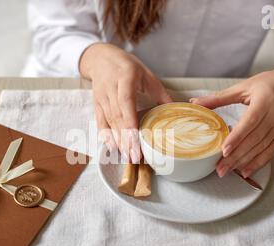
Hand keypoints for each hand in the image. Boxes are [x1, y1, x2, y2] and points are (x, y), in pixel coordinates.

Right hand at [79, 43, 171, 162]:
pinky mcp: (96, 104)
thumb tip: (177, 110)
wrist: (100, 59)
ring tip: (128, 156)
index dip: (131, 123)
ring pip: (110, 122)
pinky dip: (106, 136)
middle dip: (126, 139)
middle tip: (135, 157)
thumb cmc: (126, 66)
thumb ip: (160, 93)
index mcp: (125, 78)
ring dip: (118, 141)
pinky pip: (101, 122)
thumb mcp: (146, 74)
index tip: (137, 140)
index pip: (126, 103)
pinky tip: (114, 148)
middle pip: (118, 117)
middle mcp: (110, 88)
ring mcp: (101, 97)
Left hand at [190, 61, 273, 177]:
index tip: (224, 150)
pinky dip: (258, 163)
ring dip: (244, 162)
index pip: (250, 122)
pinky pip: (270, 152)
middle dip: (236, 156)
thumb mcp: (242, 87)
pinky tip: (245, 171)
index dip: (237, 137)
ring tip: (227, 171)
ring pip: (261, 148)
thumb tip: (195, 102)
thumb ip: (219, 97)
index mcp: (264, 101)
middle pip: (254, 139)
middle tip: (220, 168)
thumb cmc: (265, 84)